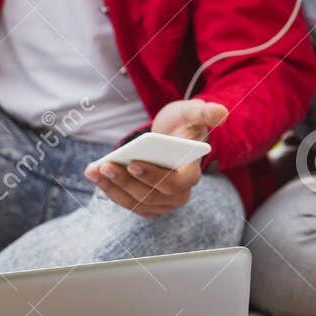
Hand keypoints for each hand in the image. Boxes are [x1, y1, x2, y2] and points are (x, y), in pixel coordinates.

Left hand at [84, 99, 226, 216]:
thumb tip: (221, 113)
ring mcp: (162, 202)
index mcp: (192, 174)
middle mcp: (179, 194)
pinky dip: (109, 190)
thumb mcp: (191, 113)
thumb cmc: (182, 123)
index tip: (133, 163)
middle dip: (126, 182)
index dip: (153, 177)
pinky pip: (126, 202)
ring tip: (94, 169)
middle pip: (151, 196)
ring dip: (113, 187)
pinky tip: (93, 174)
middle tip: (105, 166)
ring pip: (136, 202)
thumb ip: (205, 112)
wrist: (169, 136)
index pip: (174, 184)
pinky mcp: (146, 204)